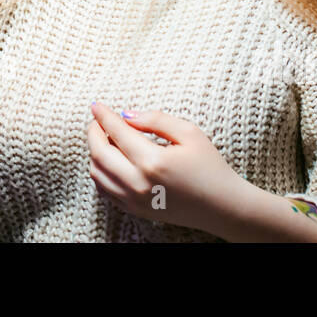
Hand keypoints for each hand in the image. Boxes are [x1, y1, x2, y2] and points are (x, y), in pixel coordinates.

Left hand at [87, 102, 246, 234]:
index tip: (96, 105)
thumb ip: (156, 119)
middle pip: (99, 154)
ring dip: (95, 153)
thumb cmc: (209, 167)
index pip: (117, 132)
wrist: (222, 207)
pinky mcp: (136, 210)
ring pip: (97, 174)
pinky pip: (105, 190)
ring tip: (106, 139)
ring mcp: (135, 200)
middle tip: (98, 121)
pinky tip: (110, 161)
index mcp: (153, 161)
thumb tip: (126, 114)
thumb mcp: (189, 133)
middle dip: (93, 133)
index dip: (104, 116)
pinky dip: (100, 173)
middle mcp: (138, 183)